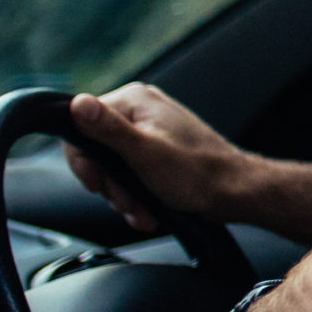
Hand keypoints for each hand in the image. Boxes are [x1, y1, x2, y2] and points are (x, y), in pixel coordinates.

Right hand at [65, 84, 257, 230]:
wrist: (235, 192)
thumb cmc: (197, 173)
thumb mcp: (145, 153)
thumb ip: (108, 129)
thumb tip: (76, 103)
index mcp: (135, 100)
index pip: (80, 126)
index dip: (85, 163)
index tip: (99, 185)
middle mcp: (141, 110)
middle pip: (97, 152)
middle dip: (110, 186)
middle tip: (128, 202)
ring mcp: (150, 130)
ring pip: (113, 168)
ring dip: (124, 196)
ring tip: (142, 211)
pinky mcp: (158, 151)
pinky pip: (131, 174)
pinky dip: (136, 196)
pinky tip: (148, 212)